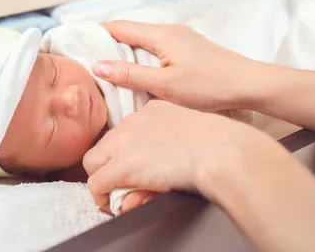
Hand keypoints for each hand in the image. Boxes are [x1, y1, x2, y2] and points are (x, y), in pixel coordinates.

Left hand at [83, 100, 270, 212]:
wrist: (221, 150)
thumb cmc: (220, 143)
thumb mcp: (191, 128)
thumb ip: (174, 137)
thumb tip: (159, 162)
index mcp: (151, 110)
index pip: (126, 130)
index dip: (126, 150)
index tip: (134, 164)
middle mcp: (133, 121)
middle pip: (104, 143)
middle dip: (107, 164)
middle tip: (117, 182)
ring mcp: (124, 143)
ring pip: (93, 161)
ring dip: (101, 180)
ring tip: (111, 195)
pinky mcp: (123, 166)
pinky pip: (96, 183)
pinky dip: (100, 196)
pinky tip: (110, 205)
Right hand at [94, 21, 261, 113]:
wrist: (250, 85)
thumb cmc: (209, 86)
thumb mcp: (165, 85)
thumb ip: (131, 74)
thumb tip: (98, 65)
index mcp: (162, 35)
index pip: (120, 27)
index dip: (97, 32)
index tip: (78, 39)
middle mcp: (170, 31)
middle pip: (131, 31)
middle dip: (109, 41)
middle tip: (88, 55)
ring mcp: (182, 38)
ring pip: (145, 39)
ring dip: (126, 48)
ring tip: (109, 64)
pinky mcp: (190, 49)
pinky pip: (157, 47)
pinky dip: (142, 54)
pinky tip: (140, 69)